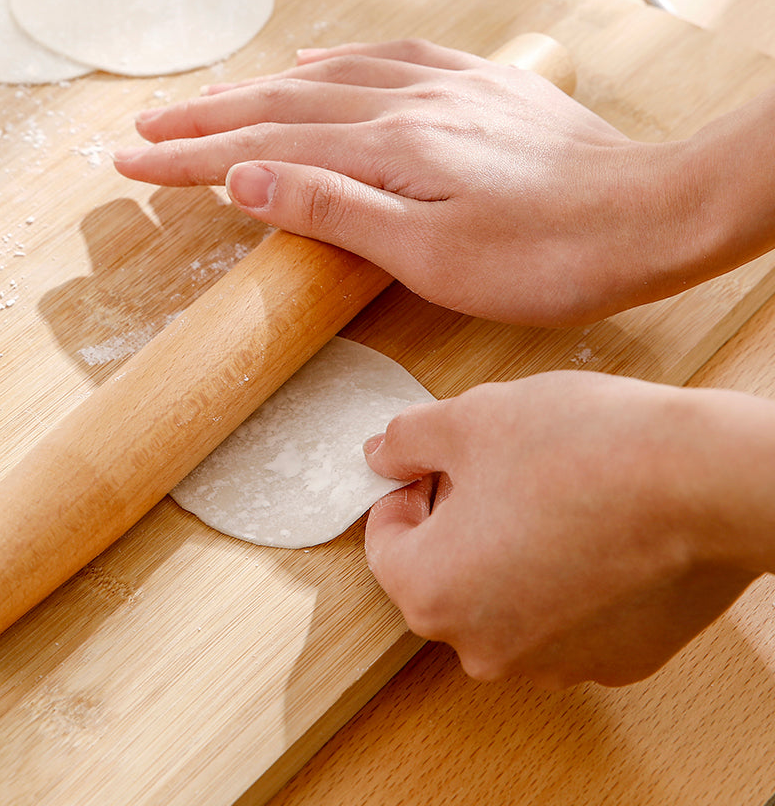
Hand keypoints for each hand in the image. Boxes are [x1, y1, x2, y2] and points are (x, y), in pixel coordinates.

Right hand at [116, 40, 699, 325]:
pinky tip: (313, 57)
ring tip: (207, 100)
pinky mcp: (475, 86)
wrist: (648, 215)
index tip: (132, 162)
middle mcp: (406, 102)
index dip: (191, 159)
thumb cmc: (545, 255)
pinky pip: (386, 58)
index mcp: (387, 147)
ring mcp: (442, 87)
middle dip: (206, 120)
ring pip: (326, 76)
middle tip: (144, 131)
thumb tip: (246, 178)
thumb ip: (334, 209)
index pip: (262, 149)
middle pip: (281, 103)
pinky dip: (334, 60)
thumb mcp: (431, 253)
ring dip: (257, 88)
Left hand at [363, 370, 769, 687]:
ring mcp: (552, 665)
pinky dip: (561, 577)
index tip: (440, 462)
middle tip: (496, 468)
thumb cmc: (581, 448)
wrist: (705, 480)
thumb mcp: (471, 419)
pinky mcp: (613, 661)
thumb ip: (407, 440)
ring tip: (549, 493)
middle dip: (455, 521)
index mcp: (432, 594)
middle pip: (442, 576)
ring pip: (501, 598)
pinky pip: (560, 617)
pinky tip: (592, 529)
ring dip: (507, 549)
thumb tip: (379, 454)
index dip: (408, 489)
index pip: (385, 542)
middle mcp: (483, 648)